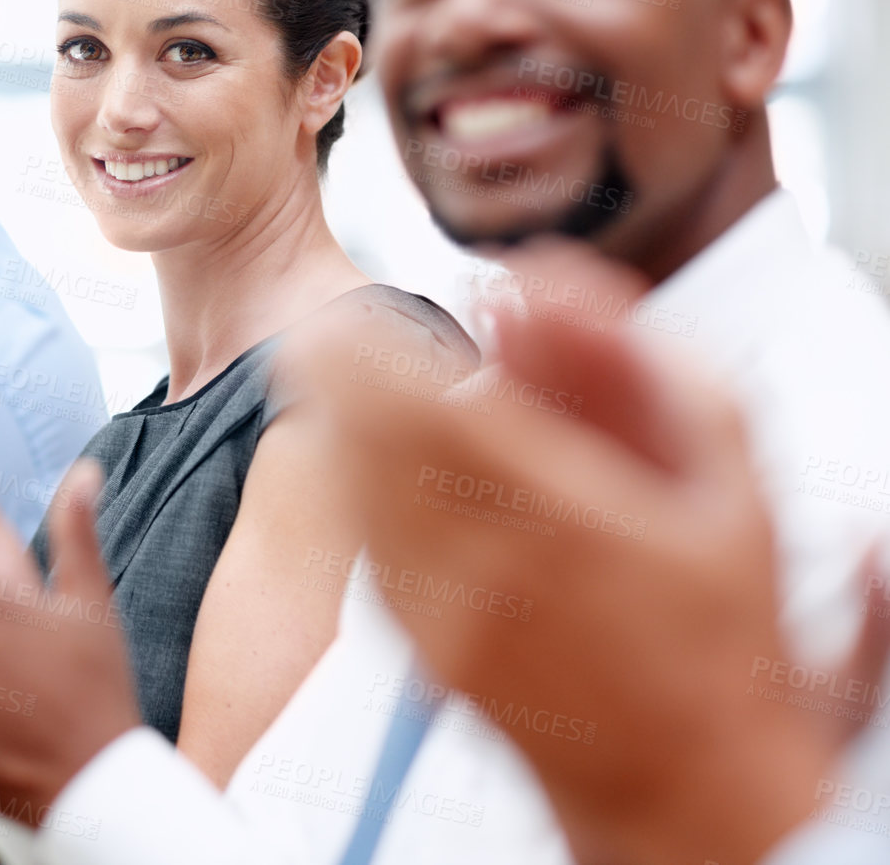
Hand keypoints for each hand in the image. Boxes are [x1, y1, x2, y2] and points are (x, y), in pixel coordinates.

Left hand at [319, 243, 888, 864]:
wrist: (686, 782)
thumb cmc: (718, 631)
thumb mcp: (723, 482)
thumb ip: (632, 368)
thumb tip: (533, 284)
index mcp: (551, 514)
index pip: (403, 399)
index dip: (359, 343)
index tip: (357, 311)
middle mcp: (474, 565)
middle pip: (351, 431)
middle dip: (343, 372)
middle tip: (354, 339)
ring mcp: (432, 613)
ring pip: (344, 481)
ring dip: (348, 424)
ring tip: (377, 394)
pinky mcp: (413, 645)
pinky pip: (360, 538)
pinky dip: (364, 489)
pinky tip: (404, 474)